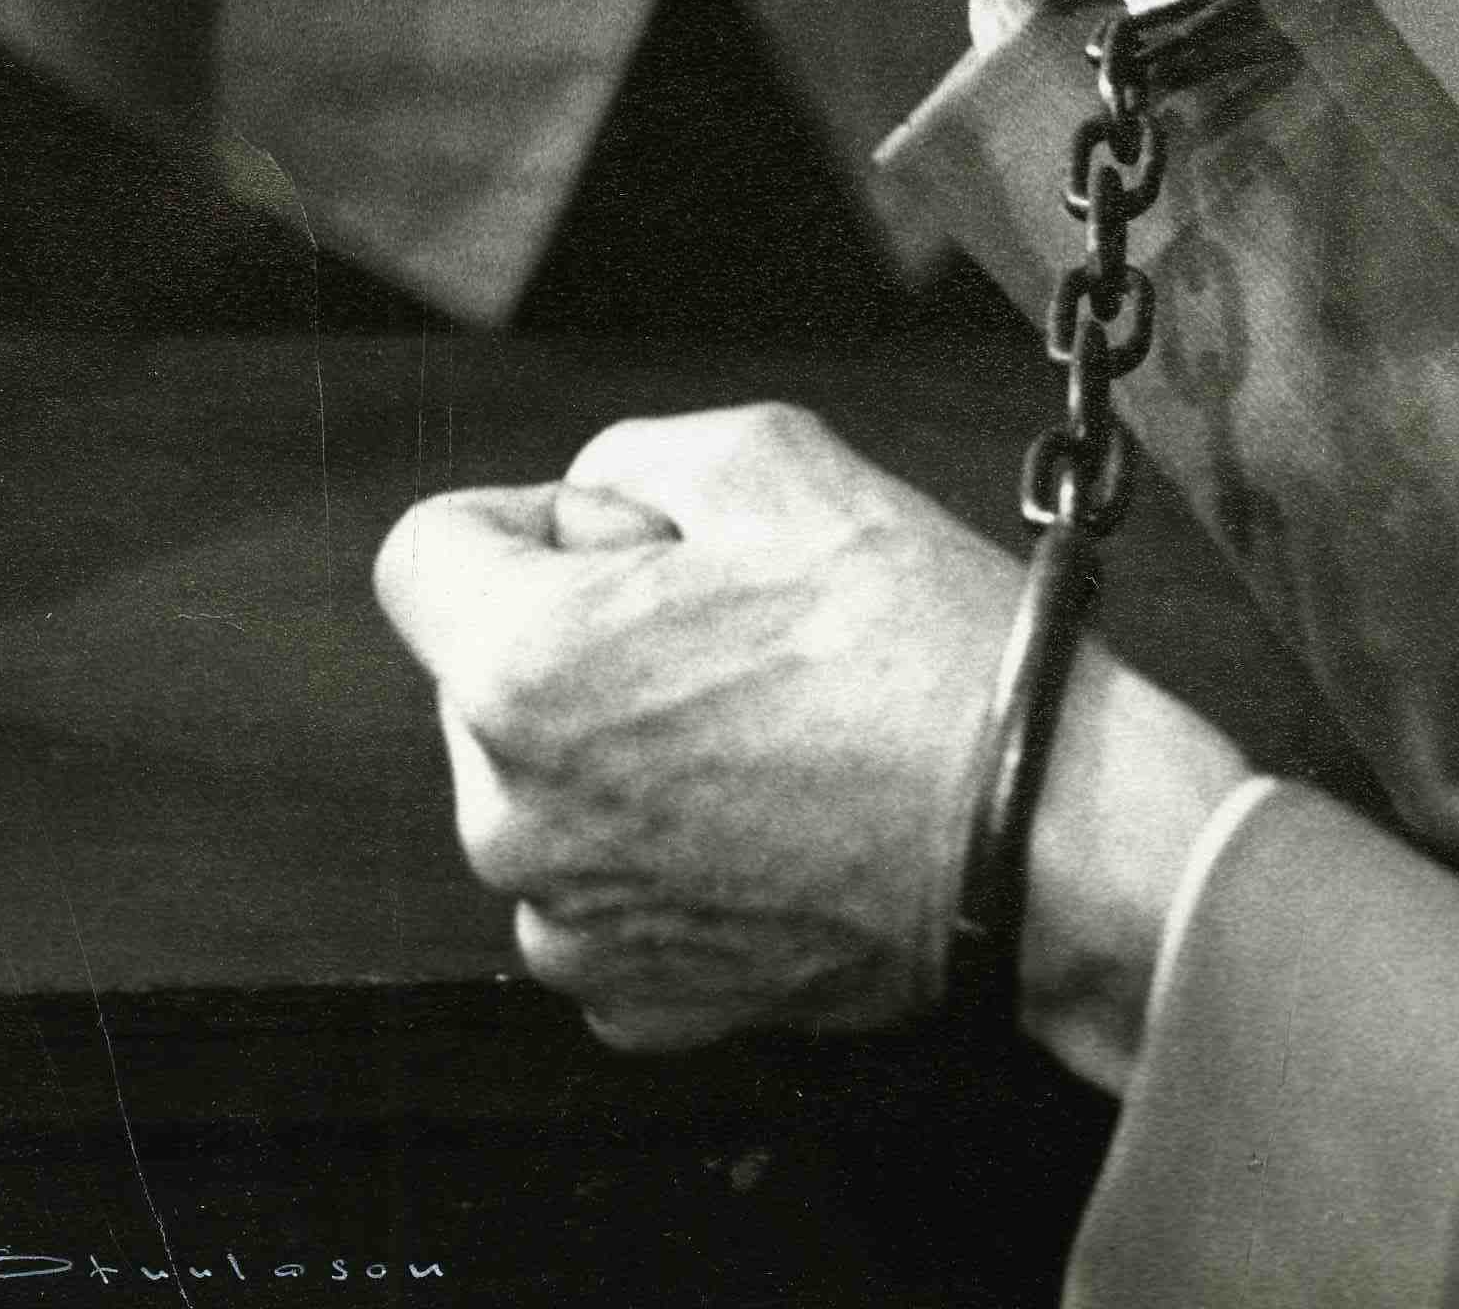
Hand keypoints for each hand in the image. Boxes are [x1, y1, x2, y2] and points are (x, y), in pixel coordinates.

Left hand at [374, 402, 1021, 1049]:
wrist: (1034, 827)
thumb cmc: (912, 636)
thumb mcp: (771, 452)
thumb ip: (627, 457)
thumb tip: (580, 515)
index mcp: (521, 671)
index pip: (424, 552)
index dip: (531, 518)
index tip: (635, 537)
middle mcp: (509, 818)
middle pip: (488, 678)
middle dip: (584, 637)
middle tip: (737, 627)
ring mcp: (570, 929)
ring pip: (549, 789)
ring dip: (622, 748)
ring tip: (770, 724)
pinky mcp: (639, 1005)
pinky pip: (607, 893)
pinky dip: (667, 852)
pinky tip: (775, 814)